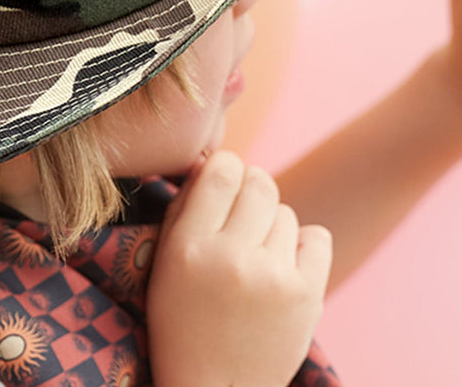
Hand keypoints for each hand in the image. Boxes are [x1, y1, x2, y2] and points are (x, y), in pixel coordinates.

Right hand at [147, 151, 331, 386]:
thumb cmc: (181, 321)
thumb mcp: (166, 263)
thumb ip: (183, 208)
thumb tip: (211, 161)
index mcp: (190, 246)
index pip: (221, 171)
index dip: (226, 166)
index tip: (224, 178)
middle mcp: (232, 257)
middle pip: (259, 184)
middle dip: (253, 187)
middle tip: (245, 209)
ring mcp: (273, 277)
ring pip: (285, 212)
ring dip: (272, 224)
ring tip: (257, 254)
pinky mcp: (307, 296)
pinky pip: (317, 237)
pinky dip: (303, 245)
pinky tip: (283, 264)